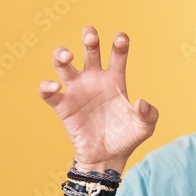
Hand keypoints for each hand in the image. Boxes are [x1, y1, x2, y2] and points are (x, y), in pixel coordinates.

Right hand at [39, 26, 158, 169]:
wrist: (108, 158)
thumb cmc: (126, 139)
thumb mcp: (144, 128)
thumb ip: (149, 114)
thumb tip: (141, 102)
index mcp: (115, 80)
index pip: (117, 54)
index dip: (119, 43)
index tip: (121, 38)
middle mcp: (94, 80)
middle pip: (89, 50)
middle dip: (89, 38)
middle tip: (90, 36)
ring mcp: (77, 91)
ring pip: (63, 64)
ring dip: (61, 54)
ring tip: (67, 56)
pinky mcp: (63, 106)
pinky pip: (48, 93)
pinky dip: (47, 86)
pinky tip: (55, 86)